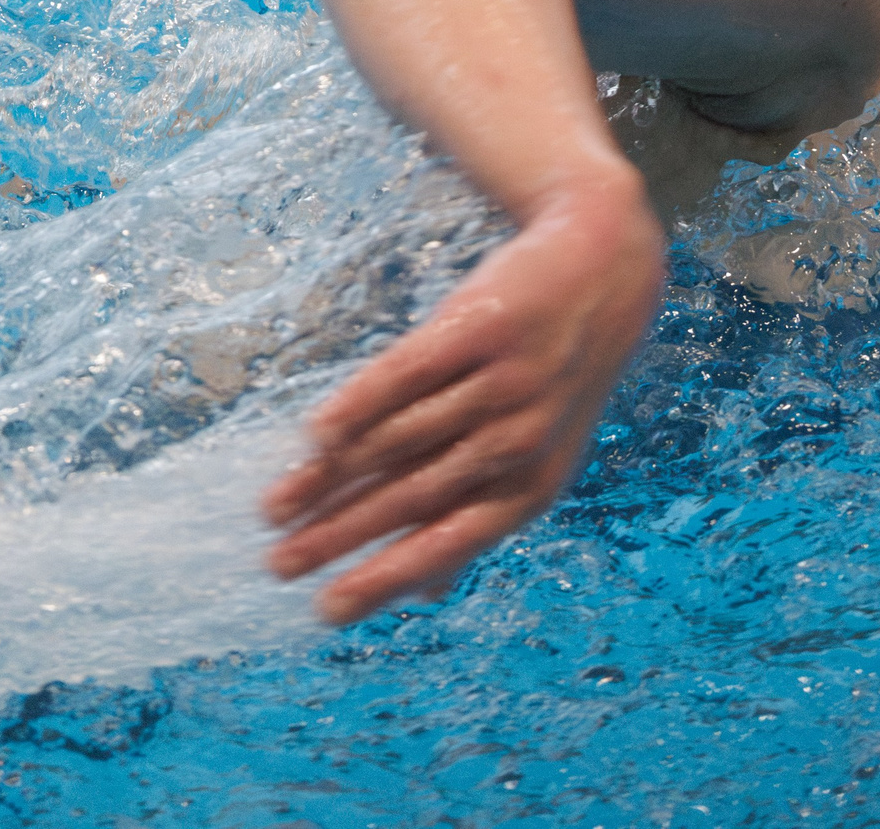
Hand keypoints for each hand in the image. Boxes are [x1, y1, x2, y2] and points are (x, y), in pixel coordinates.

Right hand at [261, 174, 665, 622]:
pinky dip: (356, 406)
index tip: (324, 611)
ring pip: (397, 440)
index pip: (448, 542)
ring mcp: (501, 381)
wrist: (606, 267)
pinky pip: (404, 374)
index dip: (384, 578)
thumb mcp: (542, 456)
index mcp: (534, 485)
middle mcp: (520, 438)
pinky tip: (313, 435)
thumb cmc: (558, 378)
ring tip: (273, 507)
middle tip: (277, 564)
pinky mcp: (479, 324)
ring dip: (327, 479)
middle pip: (410, 496)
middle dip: (337, 537)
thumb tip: (428, 594)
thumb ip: (484, 514)